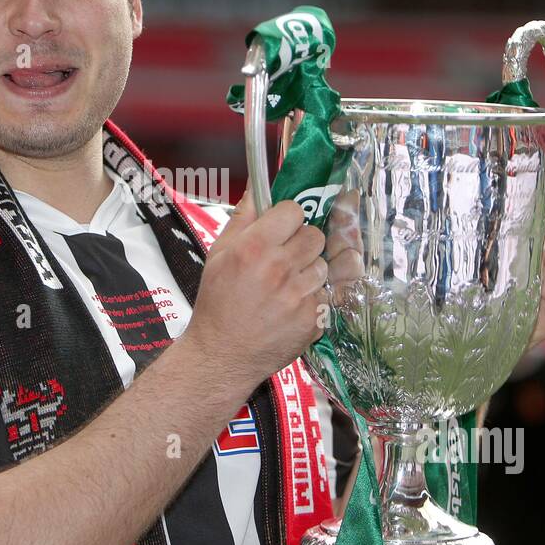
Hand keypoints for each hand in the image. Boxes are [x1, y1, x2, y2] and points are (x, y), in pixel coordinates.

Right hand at [184, 189, 327, 387]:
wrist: (223, 354)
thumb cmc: (218, 304)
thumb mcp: (218, 255)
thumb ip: (242, 219)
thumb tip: (258, 190)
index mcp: (254, 248)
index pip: (293, 211)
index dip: (287, 219)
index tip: (281, 229)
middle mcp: (279, 269)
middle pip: (315, 235)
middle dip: (302, 243)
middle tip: (286, 258)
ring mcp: (300, 295)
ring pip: (323, 264)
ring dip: (309, 271)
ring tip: (287, 285)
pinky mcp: (314, 318)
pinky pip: (326, 293)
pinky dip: (313, 297)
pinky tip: (292, 305)